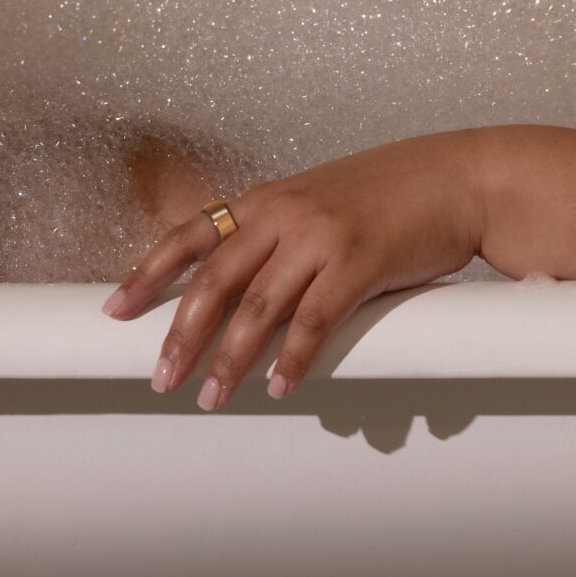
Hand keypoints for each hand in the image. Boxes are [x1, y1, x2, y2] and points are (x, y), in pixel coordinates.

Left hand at [101, 128, 489, 407]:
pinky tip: (278, 387)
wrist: (460, 179)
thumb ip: (284, 236)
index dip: (148, 274)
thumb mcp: (324, 202)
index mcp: (269, 199)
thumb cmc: (395, 194)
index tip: (116, 311)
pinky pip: (315, 321)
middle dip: (182, 334)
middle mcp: (286, 214)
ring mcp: (322, 237)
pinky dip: (293, 359)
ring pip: (258, 307)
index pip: (191, 236)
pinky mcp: (361, 262)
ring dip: (230, 359)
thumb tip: (252, 292)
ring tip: (210, 397)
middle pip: (214, 281)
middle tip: (160, 379)